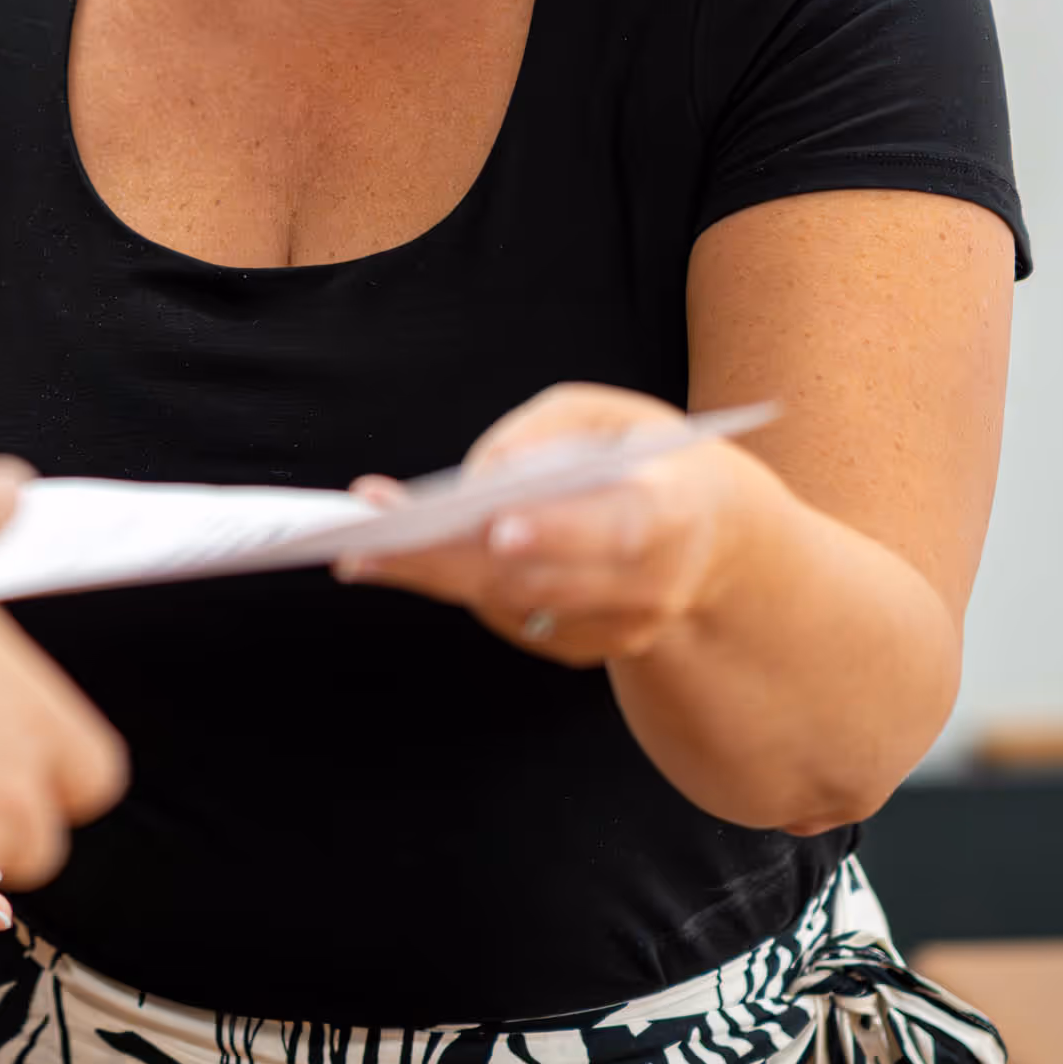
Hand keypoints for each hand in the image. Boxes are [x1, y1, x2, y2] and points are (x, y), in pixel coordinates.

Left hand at [335, 384, 771, 666]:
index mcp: (672, 514)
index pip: (616, 529)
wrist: (703, 533)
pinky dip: (451, 588)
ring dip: (432, 578)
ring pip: (512, 607)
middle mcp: (652, 586)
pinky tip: (395, 563)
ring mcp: (621, 629)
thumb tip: (478, 481)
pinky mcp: (585, 648)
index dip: (559, 531)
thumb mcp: (602, 416)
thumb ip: (543, 433)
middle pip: (542, 580)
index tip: (496, 527)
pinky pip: (508, 618)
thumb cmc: (633, 454)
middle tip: (372, 544)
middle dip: (452, 561)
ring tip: (359, 551)